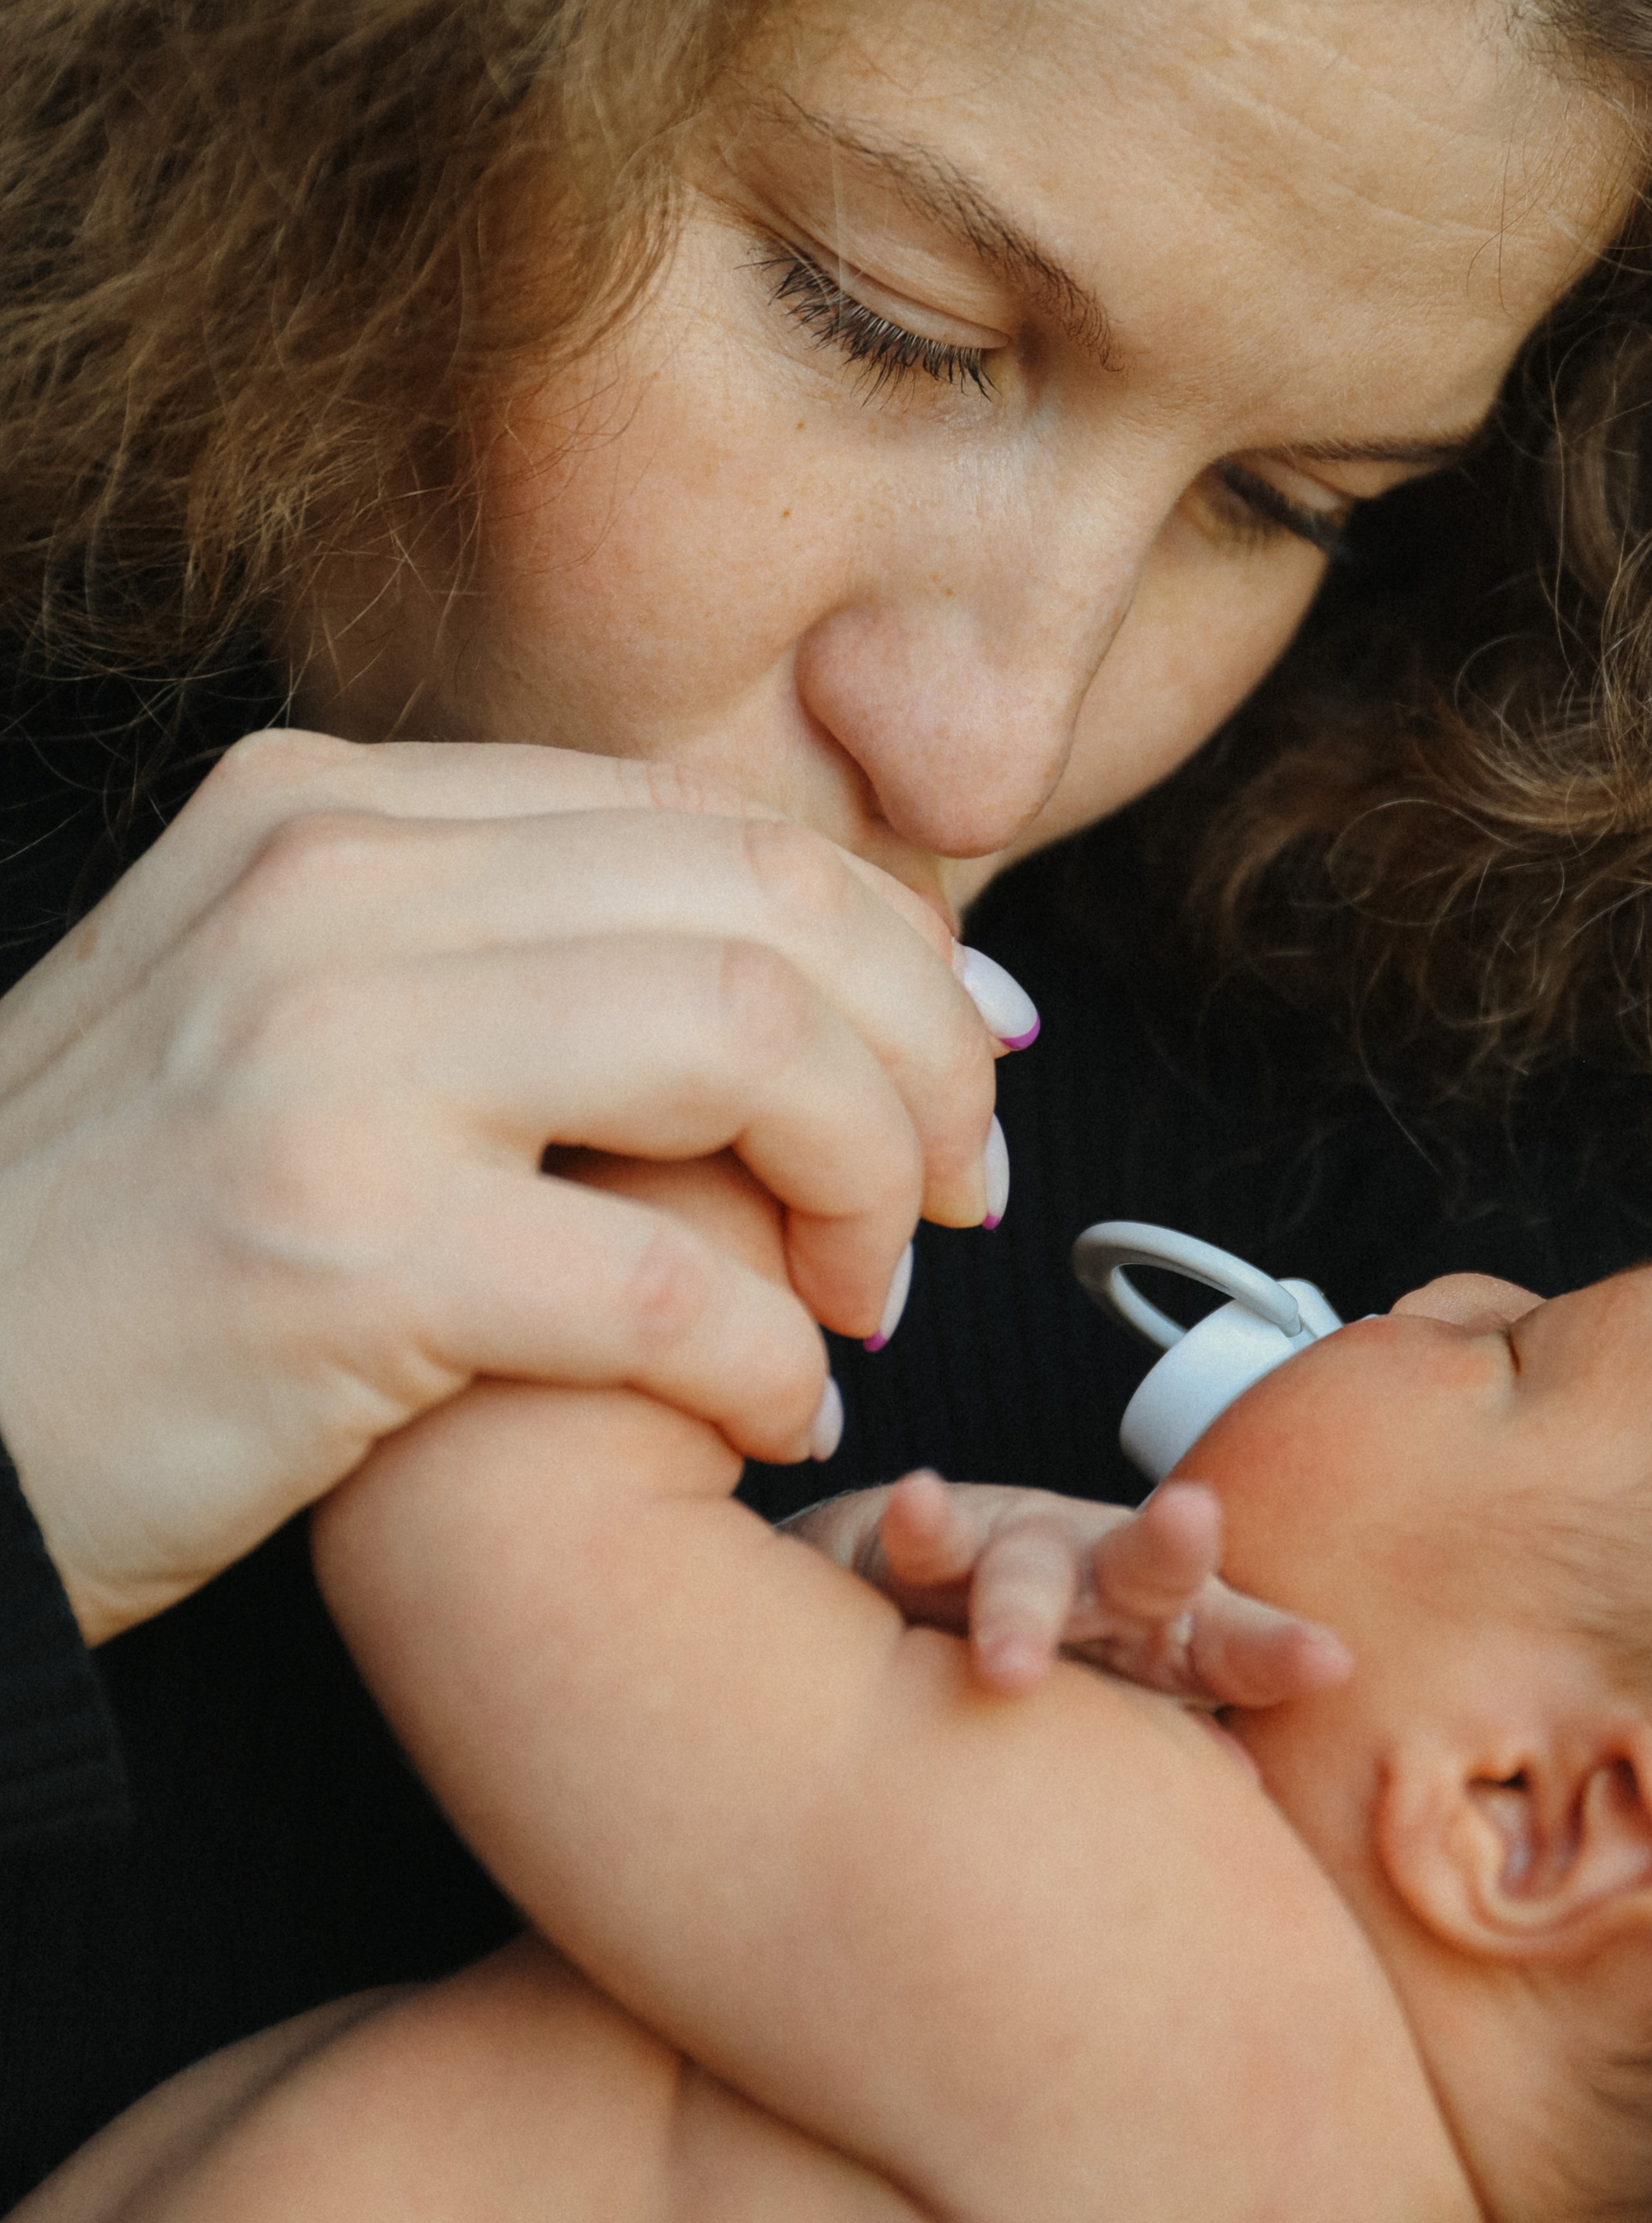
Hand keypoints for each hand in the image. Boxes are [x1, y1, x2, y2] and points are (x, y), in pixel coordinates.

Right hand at [0, 731, 1029, 1643]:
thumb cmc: (117, 1248)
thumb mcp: (276, 1023)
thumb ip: (491, 959)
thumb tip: (781, 979)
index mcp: (326, 812)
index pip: (700, 820)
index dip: (883, 940)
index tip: (962, 1058)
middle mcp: (326, 887)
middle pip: (764, 897)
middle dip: (923, 1046)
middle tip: (962, 1186)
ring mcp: (323, 1057)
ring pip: (749, 1039)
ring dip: (868, 1180)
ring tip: (870, 1294)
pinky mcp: (333, 1253)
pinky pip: (669, 1281)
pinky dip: (770, 1356)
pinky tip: (772, 1410)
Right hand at [787, 1470, 1352, 1703]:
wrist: (925, 1608)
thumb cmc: (1064, 1676)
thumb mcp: (1130, 1711)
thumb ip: (1179, 1747)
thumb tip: (1252, 1792)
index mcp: (1167, 1636)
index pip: (1229, 1646)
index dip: (1274, 1651)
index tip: (1329, 1659)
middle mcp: (1104, 1581)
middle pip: (1147, 1564)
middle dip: (1172, 1545)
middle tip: (1194, 1522)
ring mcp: (1019, 1557)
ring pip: (1029, 1569)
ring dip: (1022, 1608)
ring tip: (1011, 1665)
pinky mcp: (936, 1551)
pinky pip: (928, 1543)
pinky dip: (924, 1524)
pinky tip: (918, 1504)